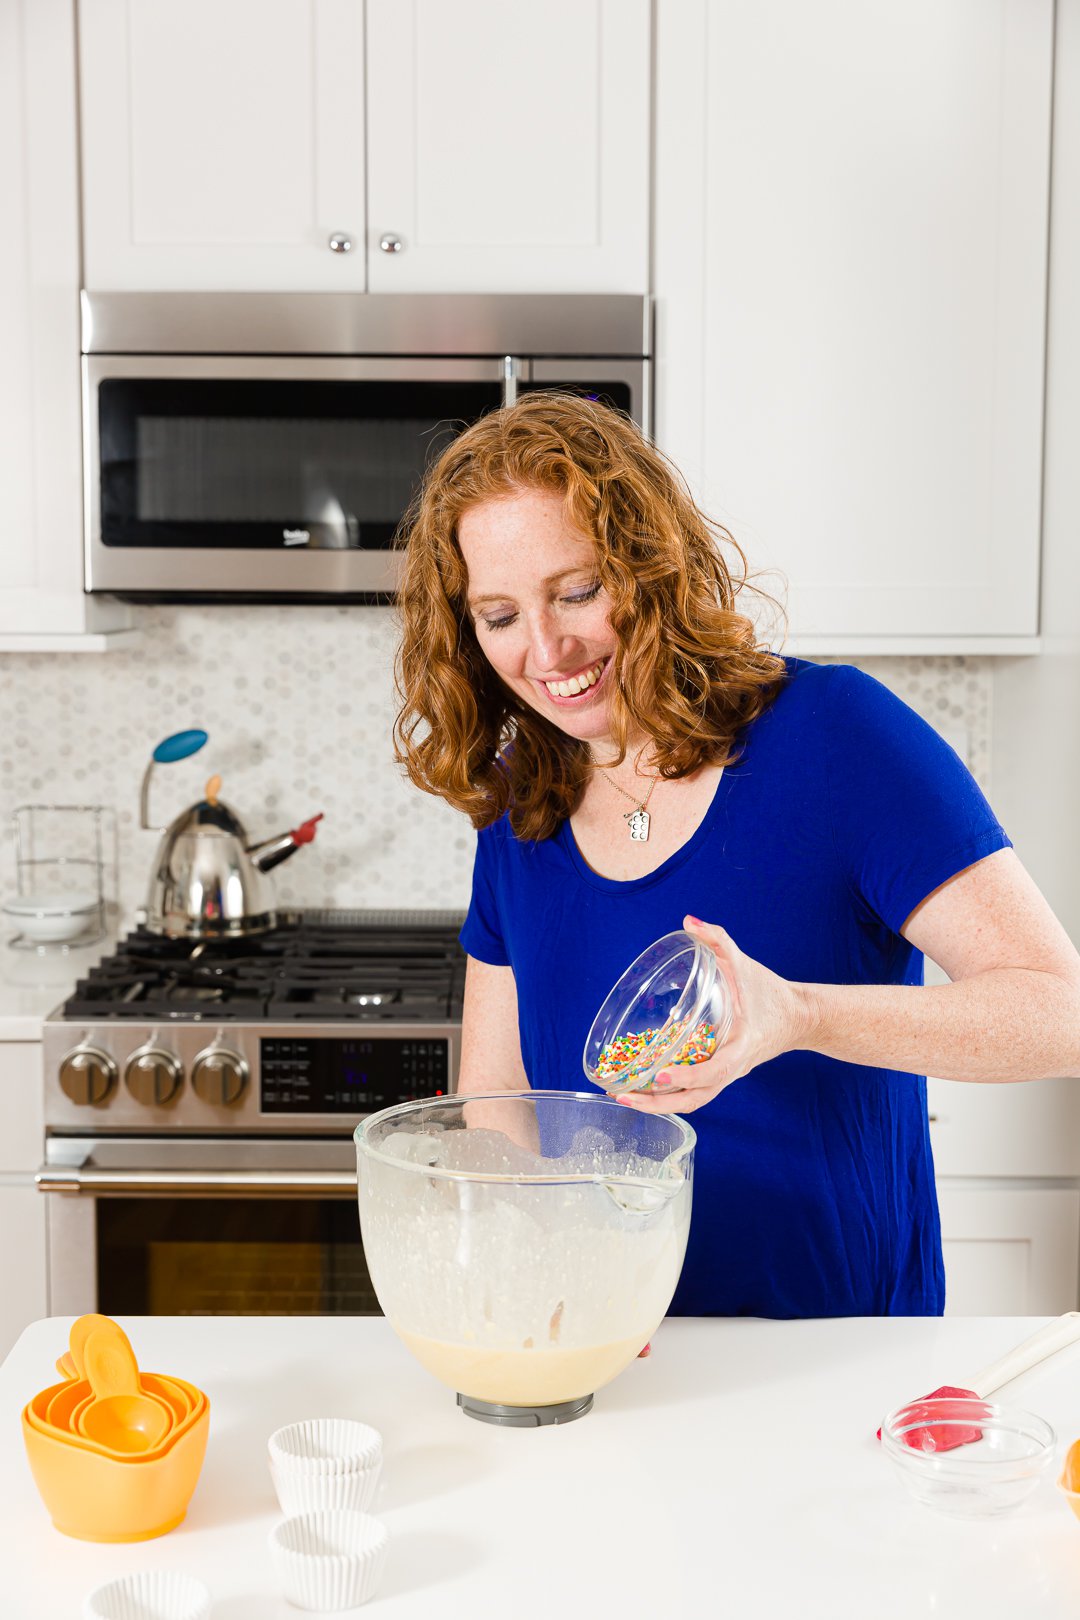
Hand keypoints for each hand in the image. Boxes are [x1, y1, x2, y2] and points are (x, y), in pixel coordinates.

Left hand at [617, 915, 812, 1113]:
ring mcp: (726, 1077)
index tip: (660, 1074)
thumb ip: (718, 939)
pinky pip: (693, 1093)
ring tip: (623, 1095)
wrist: (797, 1017)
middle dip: (658, 1103)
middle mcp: (733, 1068)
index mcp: (742, 1046)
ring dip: (657, 1104)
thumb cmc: (769, 992)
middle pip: (695, 1099)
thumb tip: (689, 921)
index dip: (688, 1076)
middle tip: (624, 1094)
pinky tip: (641, 1086)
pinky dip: (667, 1095)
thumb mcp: (745, 963)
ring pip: (691, 1102)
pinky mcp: (720, 1076)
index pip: (715, 1071)